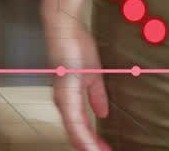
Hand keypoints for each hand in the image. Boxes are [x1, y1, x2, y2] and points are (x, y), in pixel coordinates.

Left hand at [43, 10, 111, 150]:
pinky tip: (90, 147)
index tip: (106, 150)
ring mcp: (62, 98)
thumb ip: (96, 96)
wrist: (66, 29)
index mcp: (69, 99)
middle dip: (91, 147)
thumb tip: (103, 114)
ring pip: (74, 132)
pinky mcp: (65, 92)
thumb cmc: (75, 47)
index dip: (92, 141)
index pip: (80, 127)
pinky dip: (83, 137)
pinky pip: (74, 121)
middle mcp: (63, 102)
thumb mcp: (92, 76)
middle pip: (76, 134)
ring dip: (88, 146)